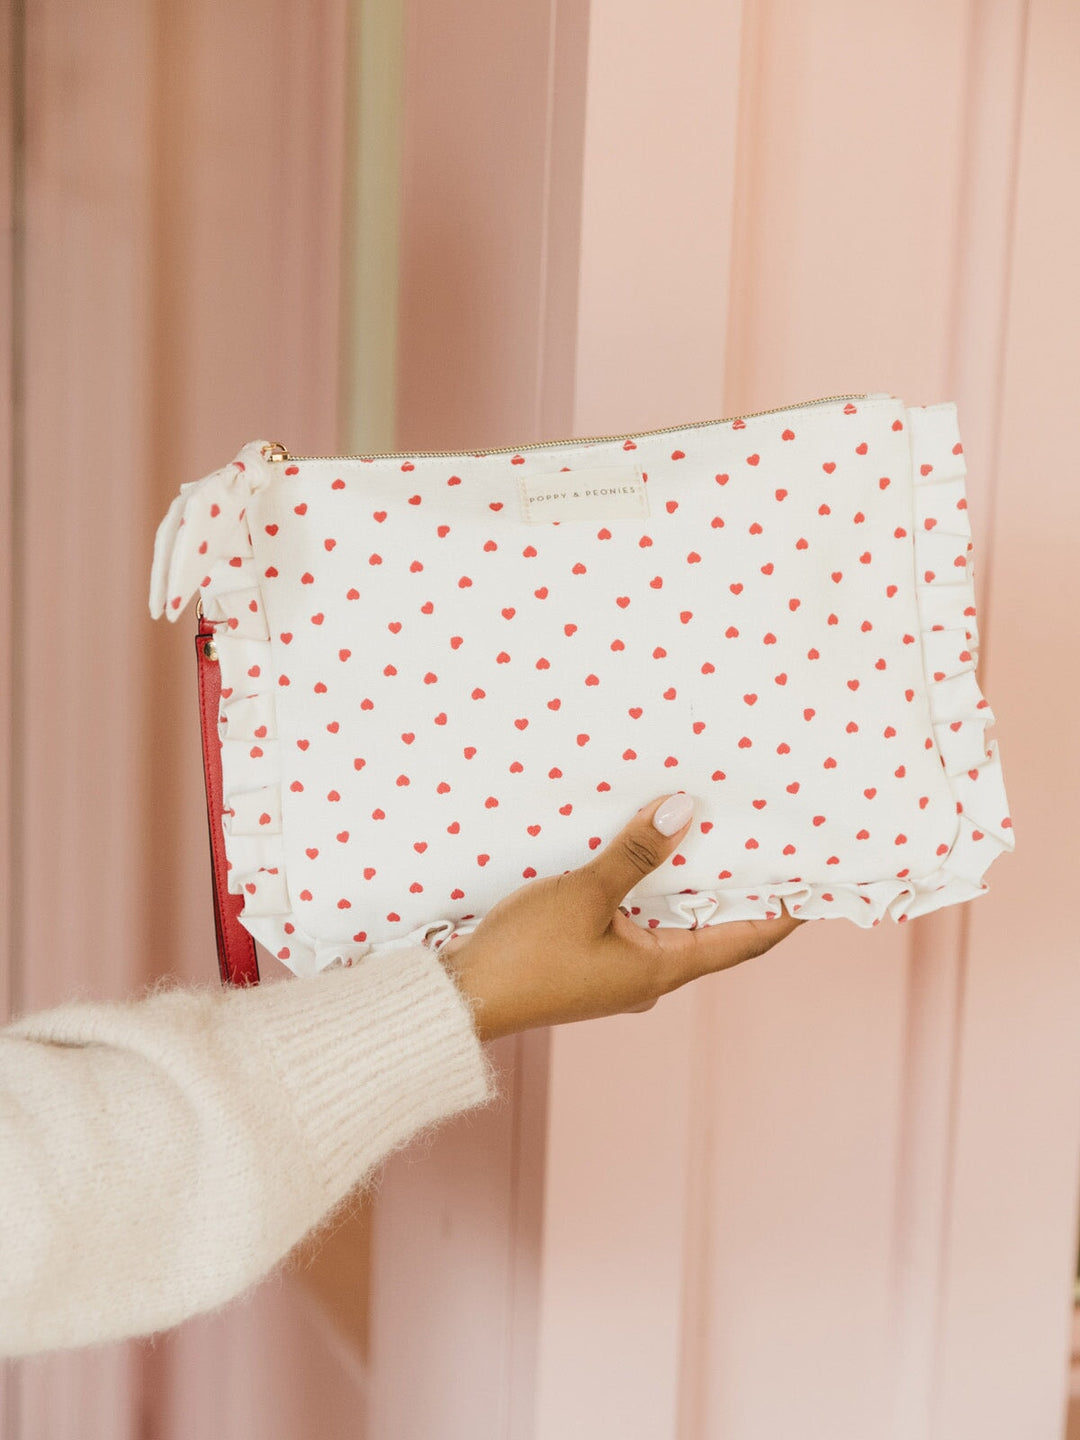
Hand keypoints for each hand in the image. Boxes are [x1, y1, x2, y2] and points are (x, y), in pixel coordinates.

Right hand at [436, 792, 806, 1041]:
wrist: (461, 1000)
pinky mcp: (588, 965)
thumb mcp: (583, 894)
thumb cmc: (525, 954)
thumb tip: (685, 810)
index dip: (786, 911)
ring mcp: (617, 974)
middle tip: (766, 844)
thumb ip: (634, 854)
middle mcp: (649, 977)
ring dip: (691, 887)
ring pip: (672, 925)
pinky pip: (636, 924)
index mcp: (662, 969)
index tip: (819, 880)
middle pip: (713, 931)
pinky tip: (642, 860)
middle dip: (739, 889)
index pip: (746, 939)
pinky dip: (651, 893)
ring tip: (709, 839)